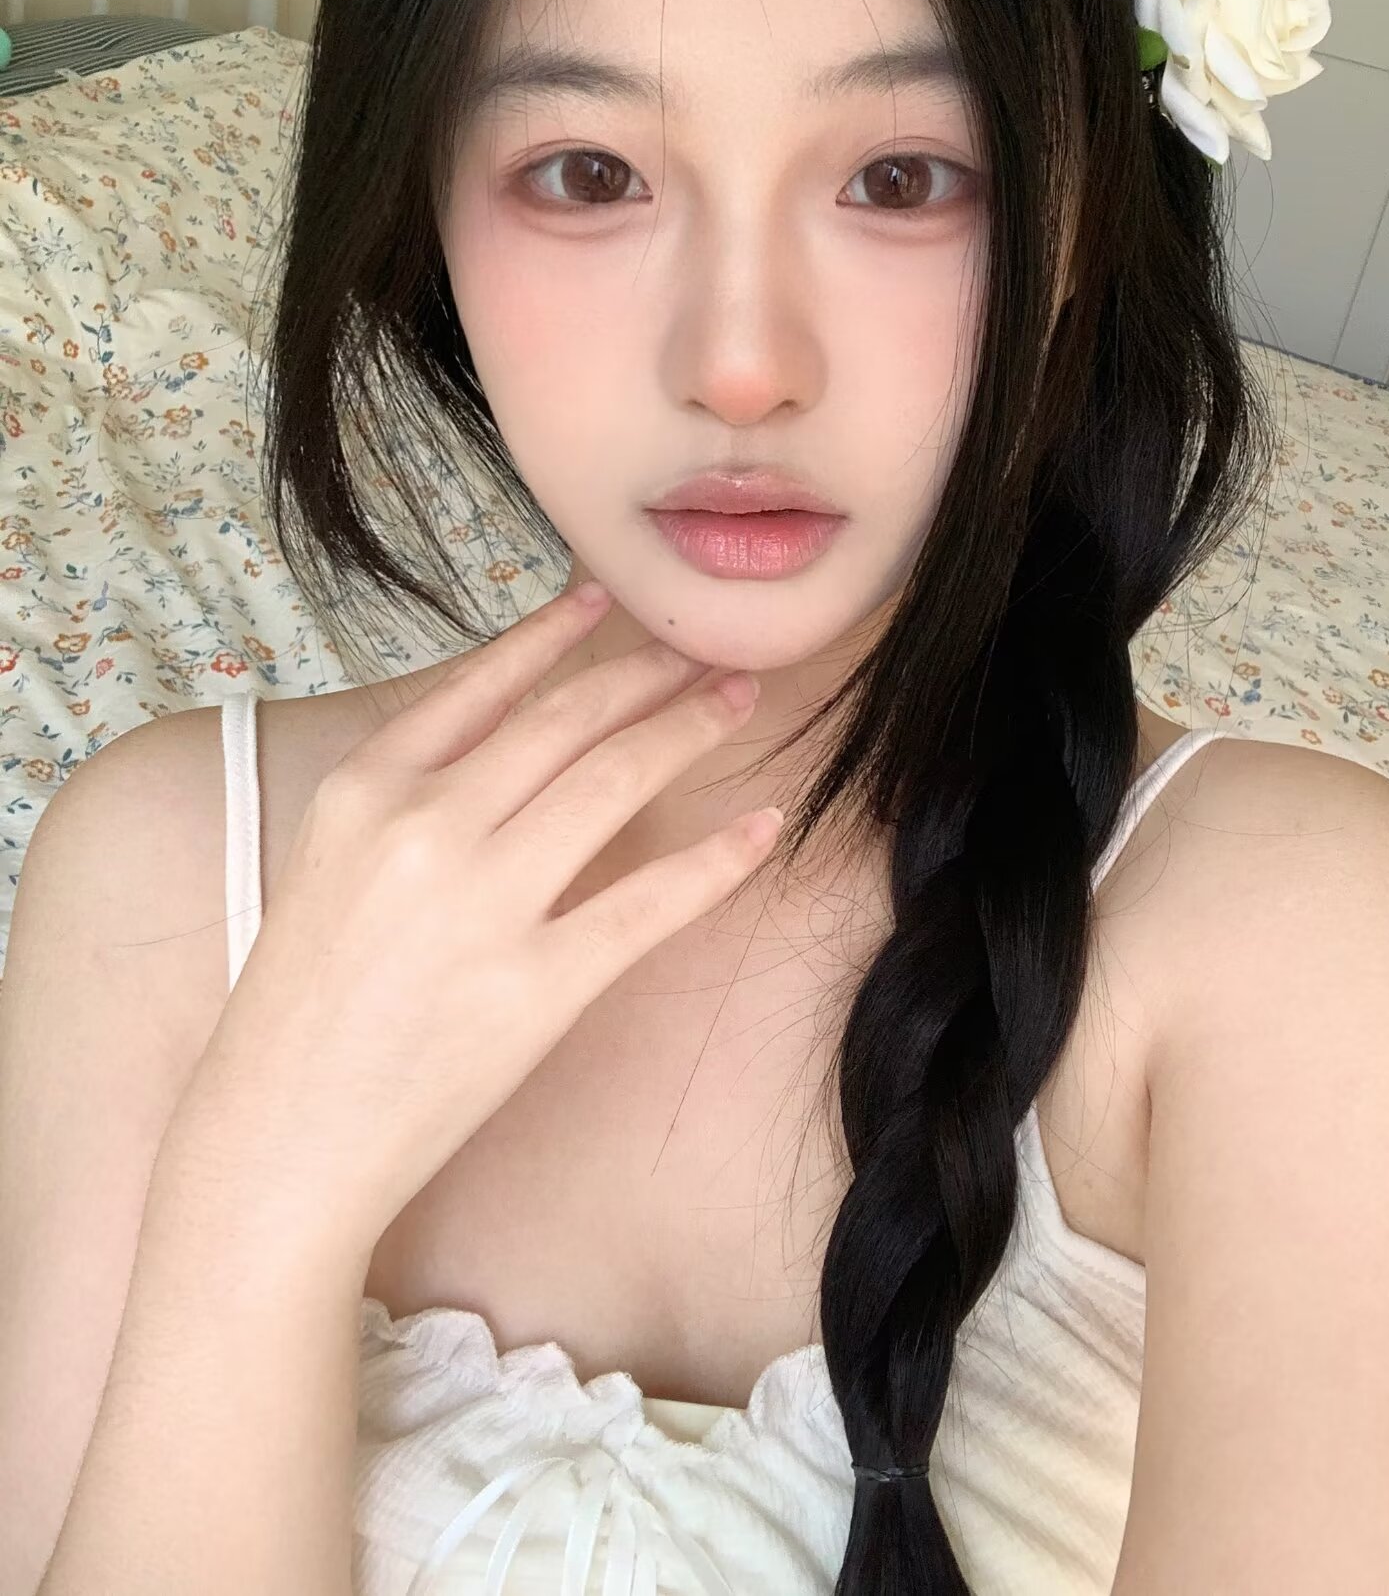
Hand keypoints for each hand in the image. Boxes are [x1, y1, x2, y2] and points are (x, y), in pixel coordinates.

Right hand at [164, 582, 779, 1253]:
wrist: (282, 1136)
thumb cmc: (301, 1005)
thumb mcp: (323, 861)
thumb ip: (405, 791)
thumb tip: (508, 732)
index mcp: (367, 788)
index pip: (483, 683)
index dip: (554, 634)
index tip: (606, 600)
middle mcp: (427, 827)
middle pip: (566, 721)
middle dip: (647, 674)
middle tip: (704, 652)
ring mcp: (486, 905)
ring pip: (616, 782)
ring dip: (689, 730)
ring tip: (736, 703)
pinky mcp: (539, 986)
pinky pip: (650, 902)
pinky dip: (716, 859)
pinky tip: (759, 827)